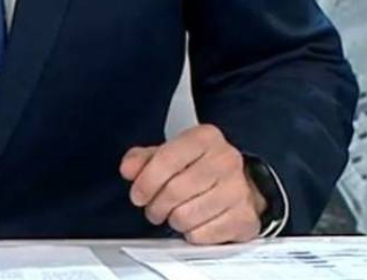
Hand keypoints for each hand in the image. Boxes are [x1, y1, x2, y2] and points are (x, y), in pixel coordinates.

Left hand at [121, 123, 266, 243]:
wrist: (243, 184)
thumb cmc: (199, 168)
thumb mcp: (168, 154)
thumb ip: (142, 159)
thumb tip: (128, 169)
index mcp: (205, 138)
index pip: (167, 159)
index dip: (145, 182)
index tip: (138, 195)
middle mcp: (226, 160)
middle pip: (175, 191)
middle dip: (155, 206)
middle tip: (153, 209)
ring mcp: (239, 190)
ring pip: (186, 216)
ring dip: (172, 221)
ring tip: (174, 214)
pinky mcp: (245, 218)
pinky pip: (203, 235)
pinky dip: (191, 233)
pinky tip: (194, 223)